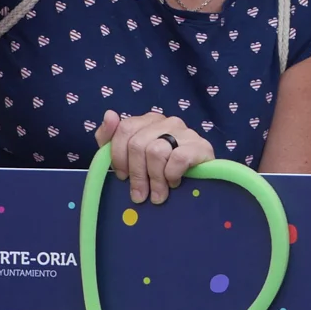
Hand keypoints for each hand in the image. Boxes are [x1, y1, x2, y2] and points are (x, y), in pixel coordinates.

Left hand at [95, 108, 213, 202]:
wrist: (197, 182)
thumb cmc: (158, 170)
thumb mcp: (127, 157)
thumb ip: (110, 137)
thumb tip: (109, 114)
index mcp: (148, 121)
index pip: (125, 129)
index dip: (118, 156)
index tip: (122, 176)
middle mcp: (167, 122)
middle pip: (138, 144)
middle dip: (136, 174)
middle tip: (140, 194)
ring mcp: (185, 132)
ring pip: (156, 151)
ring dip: (155, 179)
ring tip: (158, 195)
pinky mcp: (200, 146)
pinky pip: (178, 158)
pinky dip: (172, 174)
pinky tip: (174, 182)